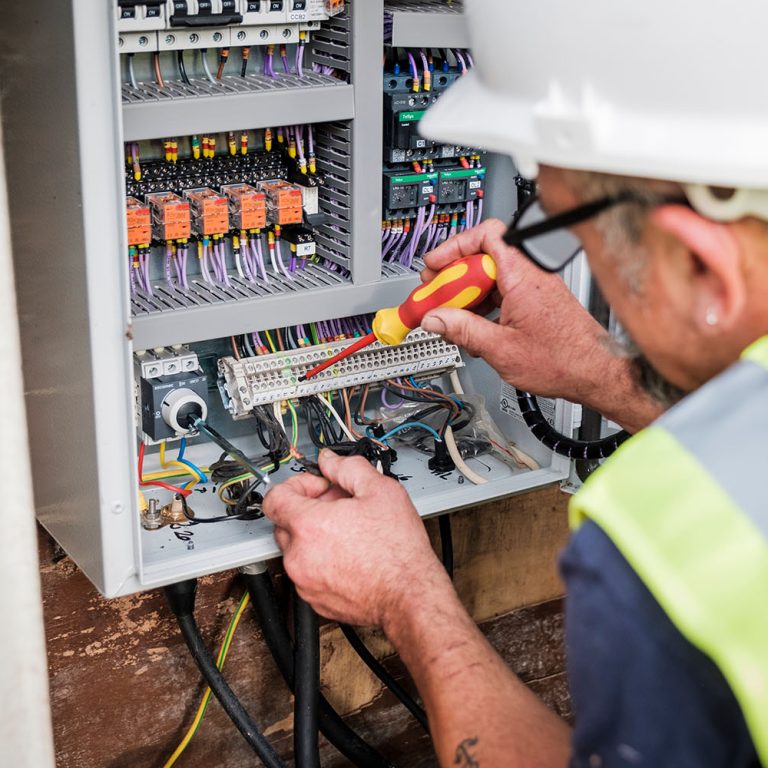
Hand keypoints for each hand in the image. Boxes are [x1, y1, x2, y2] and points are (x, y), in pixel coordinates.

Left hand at [262, 450, 449, 626]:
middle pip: (284, 522)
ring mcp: (304, 581)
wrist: (409, 595)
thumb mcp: (380, 490)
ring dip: (313, 536)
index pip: (274, 497)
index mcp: (309, 525)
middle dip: (308, 509)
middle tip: (339, 506)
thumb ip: (347, 468)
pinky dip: (320, 561)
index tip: (317, 488)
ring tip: (348, 531)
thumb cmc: (398, 550)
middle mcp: (298, 556)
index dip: (296, 485)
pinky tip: (349, 554)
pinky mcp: (314, 600)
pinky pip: (307, 572)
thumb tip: (330, 461)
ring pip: (295, 548)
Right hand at [420, 218, 612, 402]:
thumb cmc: (565, 360)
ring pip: (491, 279)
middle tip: (436, 297)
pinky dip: (484, 307)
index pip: (487, 235)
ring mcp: (534, 289)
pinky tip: (474, 330)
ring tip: (452, 320)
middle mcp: (530, 276)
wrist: (596, 373)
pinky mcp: (536, 303)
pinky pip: (502, 294)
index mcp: (523, 277)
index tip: (436, 266)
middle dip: (454, 278)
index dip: (455, 246)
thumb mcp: (501, 349)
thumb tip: (434, 319)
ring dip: (468, 297)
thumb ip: (462, 330)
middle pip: (483, 259)